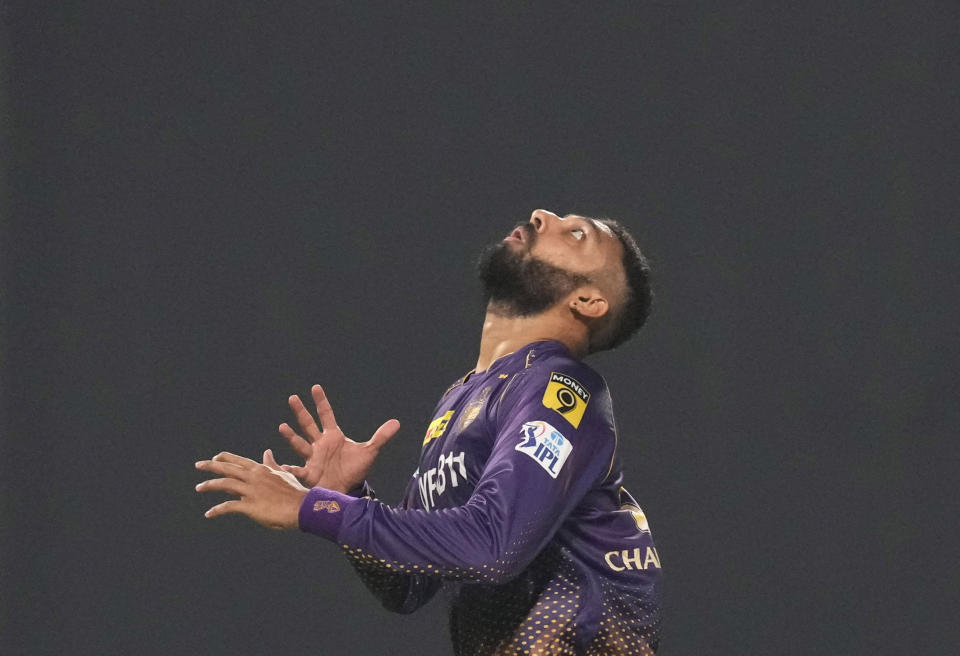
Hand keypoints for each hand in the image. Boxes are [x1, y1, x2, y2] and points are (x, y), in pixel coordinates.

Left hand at [195, 451, 307, 529]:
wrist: (302, 507)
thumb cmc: (295, 492)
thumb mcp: (283, 474)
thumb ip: (272, 464)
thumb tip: (266, 452)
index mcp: (261, 470)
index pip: (239, 461)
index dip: (226, 458)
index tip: (215, 457)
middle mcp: (254, 477)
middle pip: (228, 469)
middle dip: (211, 466)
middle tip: (198, 464)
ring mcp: (251, 491)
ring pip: (224, 484)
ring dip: (210, 485)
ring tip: (199, 487)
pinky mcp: (250, 506)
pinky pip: (228, 506)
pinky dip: (217, 510)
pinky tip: (209, 514)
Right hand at [276, 384, 398, 492]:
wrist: (348, 490)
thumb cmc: (354, 470)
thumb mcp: (369, 451)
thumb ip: (381, 436)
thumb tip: (397, 422)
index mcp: (333, 436)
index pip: (326, 415)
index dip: (321, 401)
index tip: (315, 387)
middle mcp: (320, 444)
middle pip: (308, 424)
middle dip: (301, 412)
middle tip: (293, 398)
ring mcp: (313, 458)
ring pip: (300, 444)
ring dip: (291, 436)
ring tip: (282, 426)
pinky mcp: (309, 473)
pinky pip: (298, 470)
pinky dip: (289, 468)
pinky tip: (281, 466)